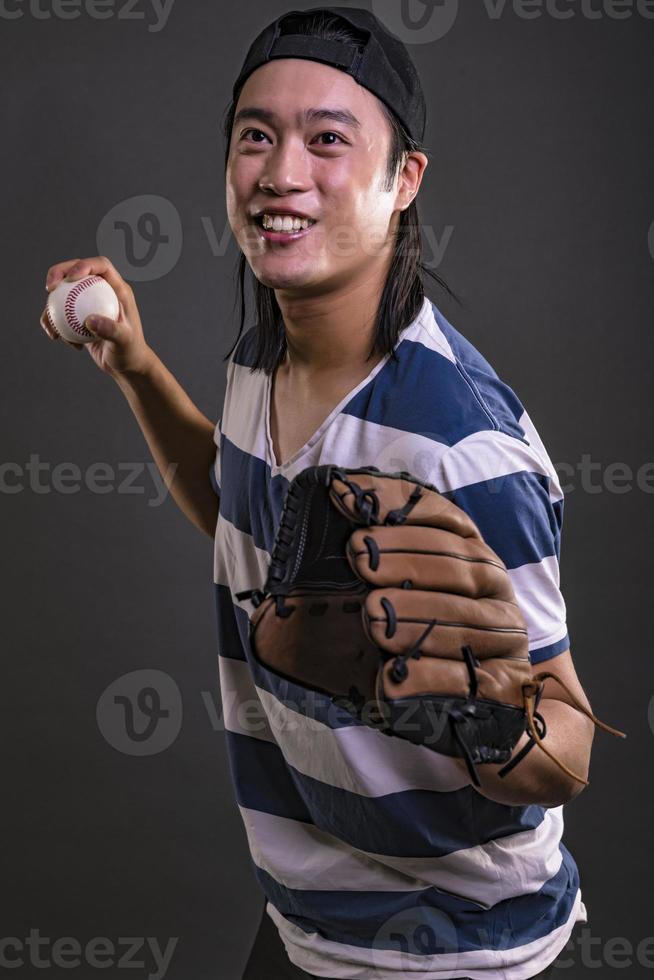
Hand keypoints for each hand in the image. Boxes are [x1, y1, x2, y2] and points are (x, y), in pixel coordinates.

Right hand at [40, 256, 153, 379]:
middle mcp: (103, 291)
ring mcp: (90, 303)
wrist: (126, 367)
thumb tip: (89, 320)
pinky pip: (62, 313)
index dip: (84, 265)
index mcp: (118, 290)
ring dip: (52, 305)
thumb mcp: (124, 342)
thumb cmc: (131, 353)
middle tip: (48, 288)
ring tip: (49, 324)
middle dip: (59, 273)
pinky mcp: (80, 316)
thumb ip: (110, 330)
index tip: (70, 277)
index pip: (101, 266)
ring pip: (65, 292)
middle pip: (77, 271)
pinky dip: (55, 323)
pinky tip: (56, 338)